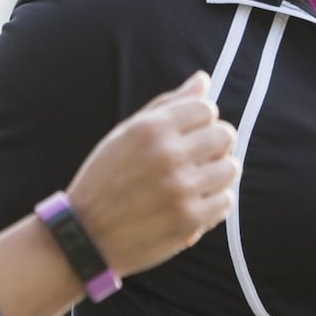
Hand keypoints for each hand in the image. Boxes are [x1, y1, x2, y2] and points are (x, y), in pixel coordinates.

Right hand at [64, 72, 238, 277]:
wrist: (85, 236)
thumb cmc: (105, 180)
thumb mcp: (126, 134)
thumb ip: (167, 105)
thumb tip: (203, 79)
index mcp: (150, 128)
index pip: (205, 108)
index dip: (200, 122)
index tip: (188, 136)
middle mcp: (168, 154)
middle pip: (224, 136)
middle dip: (214, 146)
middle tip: (195, 160)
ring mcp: (181, 188)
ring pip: (230, 168)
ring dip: (217, 175)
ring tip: (195, 182)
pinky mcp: (189, 220)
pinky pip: (225, 202)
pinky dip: (213, 203)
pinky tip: (192, 204)